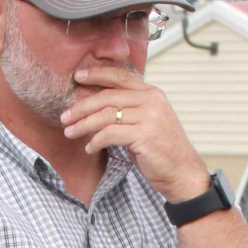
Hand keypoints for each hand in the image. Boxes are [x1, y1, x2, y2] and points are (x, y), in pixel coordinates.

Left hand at [58, 62, 210, 202]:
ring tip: (70, 132)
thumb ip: (128, 111)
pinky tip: (89, 148)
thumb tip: (96, 108)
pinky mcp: (145, 136)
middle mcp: (152, 101)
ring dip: (83, 124)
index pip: (120, 76)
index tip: (78, 76)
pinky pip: (110, 134)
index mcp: (152, 94)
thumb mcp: (146, 123)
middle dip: (82, 106)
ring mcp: (150, 117)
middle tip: (65, 116)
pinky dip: (96, 141)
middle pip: (108, 96)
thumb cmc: (161, 151)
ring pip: (106, 115)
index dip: (97, 74)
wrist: (182, 173)